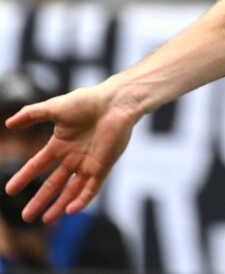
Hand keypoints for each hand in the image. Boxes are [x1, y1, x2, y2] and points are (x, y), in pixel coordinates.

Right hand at [4, 84, 140, 222]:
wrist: (117, 102)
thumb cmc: (88, 101)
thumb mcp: (54, 108)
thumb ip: (31, 114)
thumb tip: (8, 124)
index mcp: (61, 144)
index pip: (38, 165)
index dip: (24, 177)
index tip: (9, 190)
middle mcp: (74, 157)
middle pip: (53, 184)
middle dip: (40, 200)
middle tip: (27, 217)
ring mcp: (89, 163)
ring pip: (72, 190)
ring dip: (59, 206)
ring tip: (45, 220)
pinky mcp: (103, 166)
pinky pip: (91, 188)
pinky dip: (81, 200)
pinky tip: (70, 211)